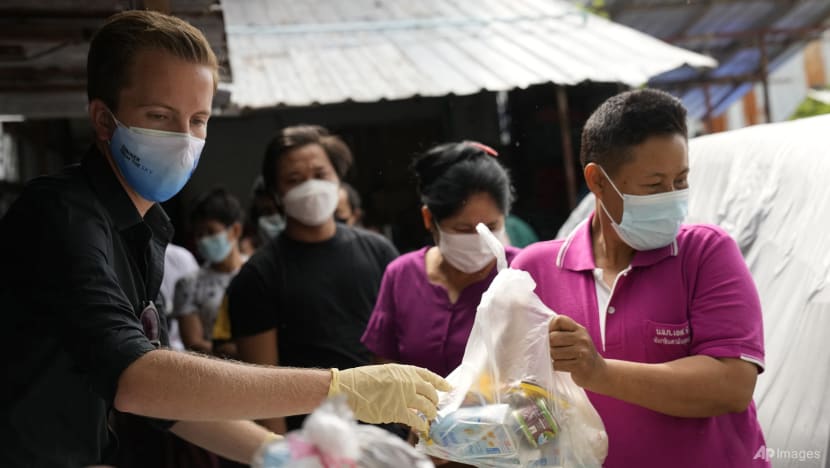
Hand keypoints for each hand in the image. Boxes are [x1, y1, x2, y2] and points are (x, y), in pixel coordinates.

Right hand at [328, 364, 450, 431]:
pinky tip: (422, 427)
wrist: (349, 388)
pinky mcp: (397, 411)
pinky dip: (421, 424)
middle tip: (434, 407)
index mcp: (404, 371)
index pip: (428, 375)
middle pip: (430, 392)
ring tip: (430, 417)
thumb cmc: (363, 380)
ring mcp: (404, 397)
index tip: (448, 387)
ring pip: (426, 407)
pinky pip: (416, 419)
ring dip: (431, 413)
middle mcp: (408, 382)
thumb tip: (412, 391)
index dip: (440, 382)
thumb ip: (401, 380)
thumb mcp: (385, 373)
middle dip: (435, 401)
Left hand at [549, 315, 605, 387]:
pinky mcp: (580, 366)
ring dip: (553, 357)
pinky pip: (557, 364)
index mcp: (579, 329)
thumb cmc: (581, 352)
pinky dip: (556, 366)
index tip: (552, 335)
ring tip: (561, 358)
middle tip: (555, 350)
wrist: (597, 371)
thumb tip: (541, 332)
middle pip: (552, 338)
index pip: (558, 320)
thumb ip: (562, 331)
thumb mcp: (576, 337)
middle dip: (550, 346)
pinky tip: (563, 365)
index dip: (550, 328)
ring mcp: (582, 352)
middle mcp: (582, 339)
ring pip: (553, 352)